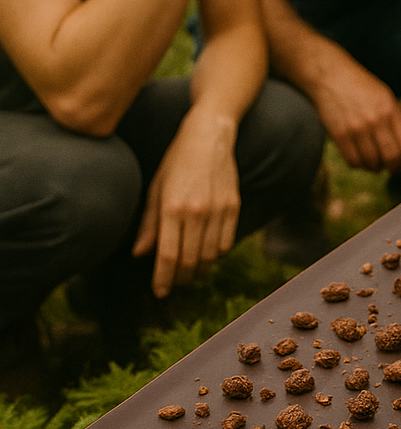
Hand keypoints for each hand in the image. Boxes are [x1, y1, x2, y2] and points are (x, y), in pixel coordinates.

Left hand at [132, 107, 239, 297]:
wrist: (209, 136)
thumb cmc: (176, 162)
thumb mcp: (155, 189)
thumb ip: (149, 224)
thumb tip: (140, 254)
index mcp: (171, 208)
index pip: (167, 256)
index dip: (163, 279)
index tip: (159, 292)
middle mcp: (196, 212)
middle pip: (190, 261)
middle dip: (180, 279)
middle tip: (173, 284)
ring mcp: (218, 210)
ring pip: (210, 257)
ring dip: (199, 270)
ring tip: (190, 272)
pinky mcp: (233, 207)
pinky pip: (226, 243)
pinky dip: (216, 255)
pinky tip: (207, 254)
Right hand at [315, 53, 400, 174]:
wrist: (331, 76)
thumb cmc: (361, 88)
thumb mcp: (387, 98)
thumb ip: (397, 122)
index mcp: (391, 110)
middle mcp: (376, 120)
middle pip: (391, 158)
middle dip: (393, 169)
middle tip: (390, 168)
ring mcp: (357, 128)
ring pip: (372, 164)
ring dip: (374, 167)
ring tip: (372, 159)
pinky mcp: (340, 135)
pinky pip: (353, 162)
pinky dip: (358, 164)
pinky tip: (358, 156)